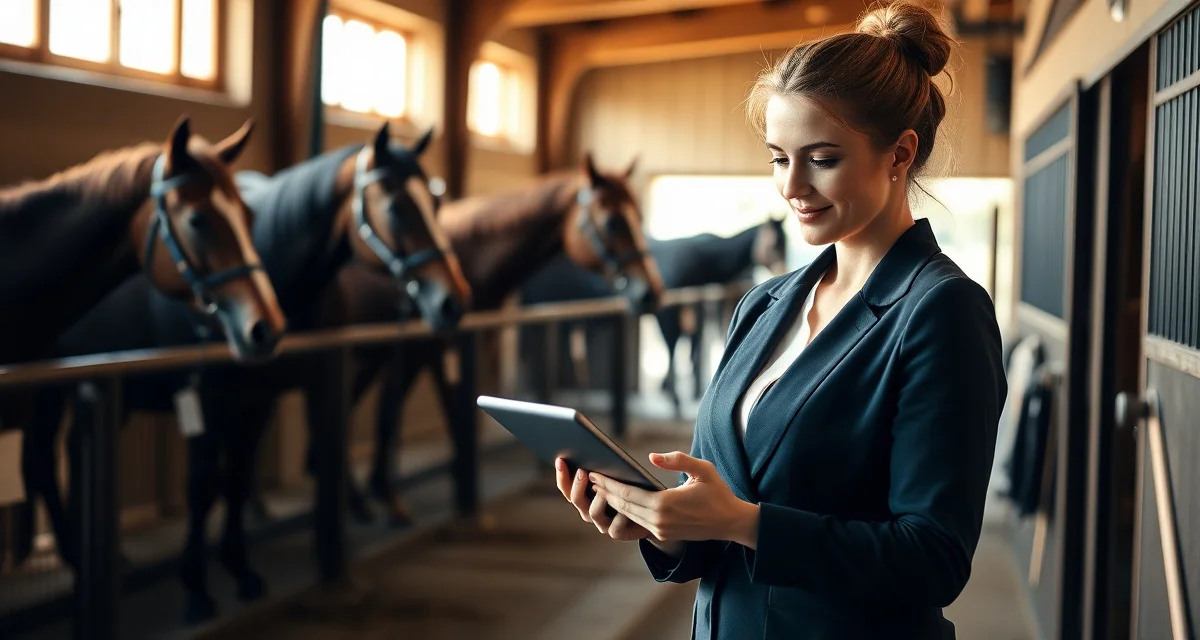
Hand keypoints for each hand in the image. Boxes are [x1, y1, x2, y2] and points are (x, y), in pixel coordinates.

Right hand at [554, 457, 654, 541]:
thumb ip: (604, 468)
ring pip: (593, 513)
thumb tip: (594, 451)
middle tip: (582, 471)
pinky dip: (619, 518)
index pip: (566, 487)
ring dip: (596, 500)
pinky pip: (615, 528)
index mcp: (584, 496)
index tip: (560, 459)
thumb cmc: (630, 489)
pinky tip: (624, 509)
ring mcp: (602, 523)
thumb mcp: (615, 475)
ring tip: (601, 489)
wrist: (649, 514)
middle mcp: (589, 510)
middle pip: (575, 499)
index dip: (561, 475)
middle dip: (577, 484)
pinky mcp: (618, 532)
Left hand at [591, 451, 759, 547]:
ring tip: (600, 488)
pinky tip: (618, 500)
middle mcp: (659, 520)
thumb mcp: (702, 469)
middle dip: (605, 492)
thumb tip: (652, 457)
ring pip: (628, 515)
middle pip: (623, 505)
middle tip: (590, 478)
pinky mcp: (662, 534)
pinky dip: (624, 510)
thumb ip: (677, 460)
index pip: (628, 493)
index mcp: (665, 504)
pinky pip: (637, 521)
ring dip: (613, 502)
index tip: (595, 474)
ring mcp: (660, 530)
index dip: (609, 484)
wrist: (730, 522)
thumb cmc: (718, 492)